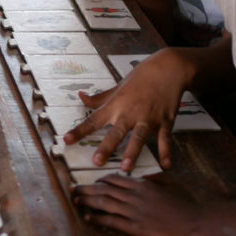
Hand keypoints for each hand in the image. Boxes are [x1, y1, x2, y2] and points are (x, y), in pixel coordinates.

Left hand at [64, 49, 188, 170]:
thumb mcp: (118, 86)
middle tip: (97, 161)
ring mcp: (148, 117)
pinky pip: (164, 139)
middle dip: (106, 147)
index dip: (80, 130)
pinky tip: (166, 166)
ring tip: (126, 168)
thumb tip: (80, 96)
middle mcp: (130, 112)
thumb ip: (99, 97)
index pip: (94, 119)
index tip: (67, 140)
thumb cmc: (141, 77)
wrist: (168, 68)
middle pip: (116, 132)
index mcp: (116, 104)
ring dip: (132, 152)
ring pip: (139, 137)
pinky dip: (166, 152)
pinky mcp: (165, 121)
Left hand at [72, 173, 198, 235]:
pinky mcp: (136, 227)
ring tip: (76, 201)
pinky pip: (112, 221)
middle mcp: (134, 195)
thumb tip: (144, 177)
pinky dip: (98, 219)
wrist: (194, 220)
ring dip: (88, 201)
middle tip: (73, 189)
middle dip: (86, 189)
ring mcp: (134, 211)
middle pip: (104, 190)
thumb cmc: (185, 202)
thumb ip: (154, 179)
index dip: (99, 181)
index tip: (91, 182)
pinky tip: (88, 218)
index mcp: (141, 184)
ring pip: (104, 203)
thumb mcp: (169, 184)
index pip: (114, 179)